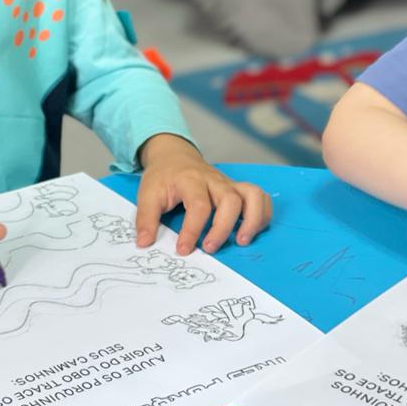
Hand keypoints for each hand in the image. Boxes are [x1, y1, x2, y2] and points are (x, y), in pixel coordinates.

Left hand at [135, 134, 271, 255]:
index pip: (199, 206)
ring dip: (252, 220)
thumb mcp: (147, 193)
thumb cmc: (162, 177)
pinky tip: (251, 232)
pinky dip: (262, 214)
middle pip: (230, 201)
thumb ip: (146, 218)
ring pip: (252, 195)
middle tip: (209, 249)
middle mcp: (214, 180)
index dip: (192, 230)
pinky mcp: (237, 189)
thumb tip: (144, 243)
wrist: (174, 155)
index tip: (183, 250)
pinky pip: (259, 197)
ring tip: (242, 241)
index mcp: (190, 180)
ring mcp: (228, 184)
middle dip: (223, 228)